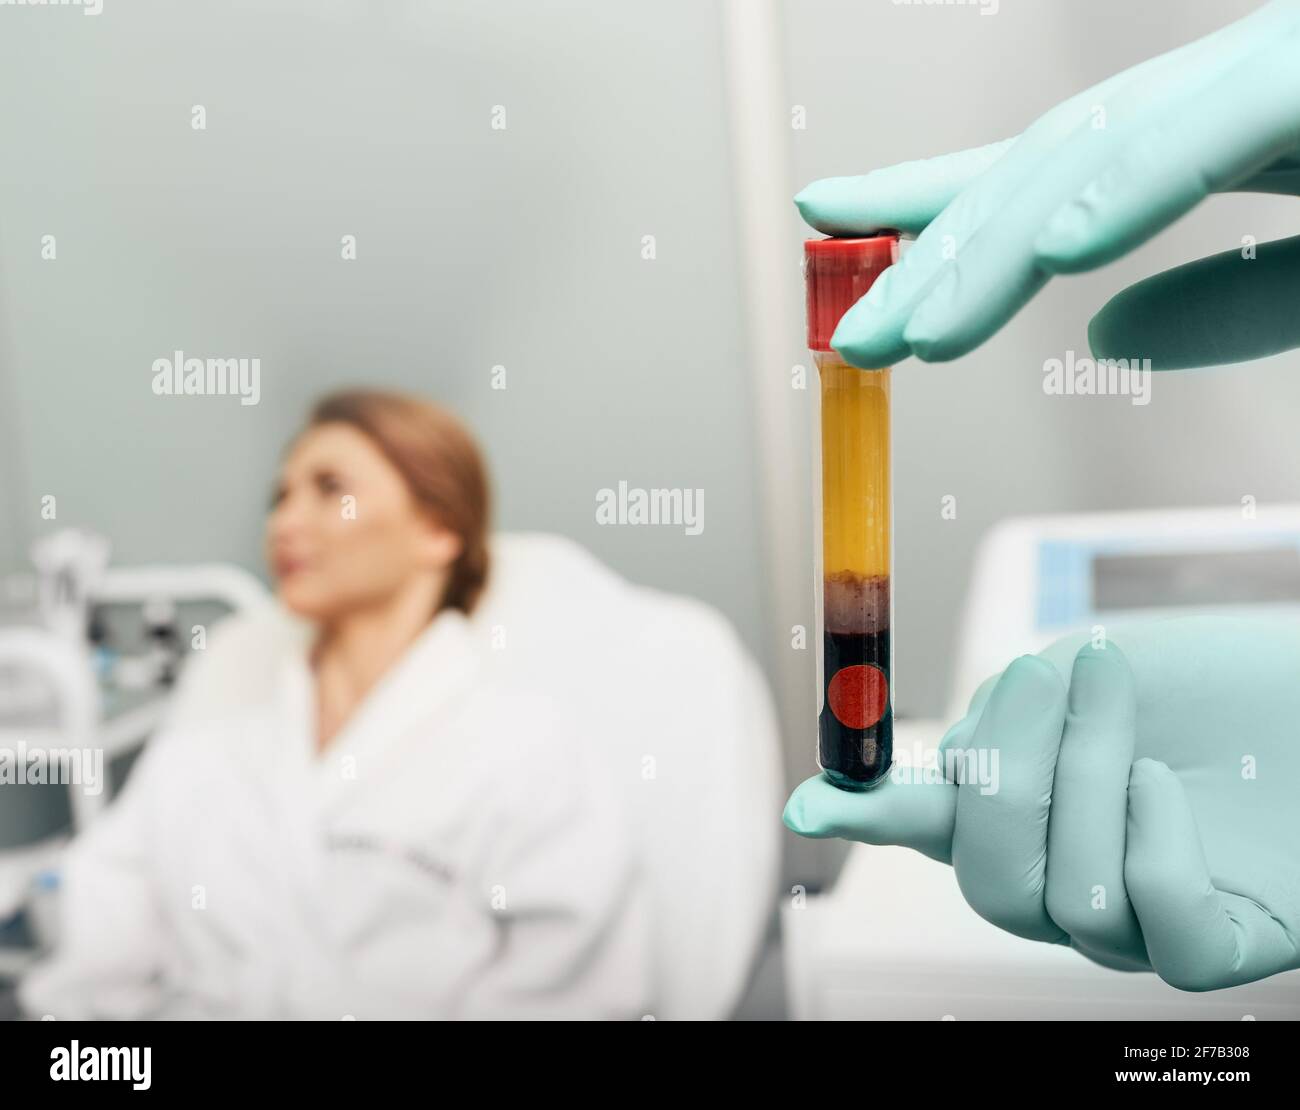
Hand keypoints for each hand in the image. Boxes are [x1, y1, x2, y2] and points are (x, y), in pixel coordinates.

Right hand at [783, 616, 1299, 990]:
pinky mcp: (1219, 942)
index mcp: (1025, 816)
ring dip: (1086, 768)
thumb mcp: (1080, 676)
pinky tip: (1170, 784)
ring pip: (1061, 894)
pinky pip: (1152, 919)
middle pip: (985, 880)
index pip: (931, 831)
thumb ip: (998, 724)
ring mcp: (1139, 923)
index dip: (864, 819)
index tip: (807, 802)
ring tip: (1122, 696)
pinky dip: (1153, 833)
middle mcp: (1068, 880)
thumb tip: (945, 770)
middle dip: (1006, 767)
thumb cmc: (1203, 679)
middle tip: (1042, 671)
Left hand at [794, 0, 1299, 369]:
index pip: (1043, 181)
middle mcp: (1213, 98)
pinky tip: (1052, 249)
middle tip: (852, 330)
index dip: (931, 208)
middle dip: (933, 253)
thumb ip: (1226, 308)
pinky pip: (1211, 133)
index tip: (837, 229)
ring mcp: (1261, 74)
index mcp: (1207, 141)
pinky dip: (1127, 188)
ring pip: (1093, 155)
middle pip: (1039, 173)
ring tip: (916, 327)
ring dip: (993, 246)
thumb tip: (1104, 334)